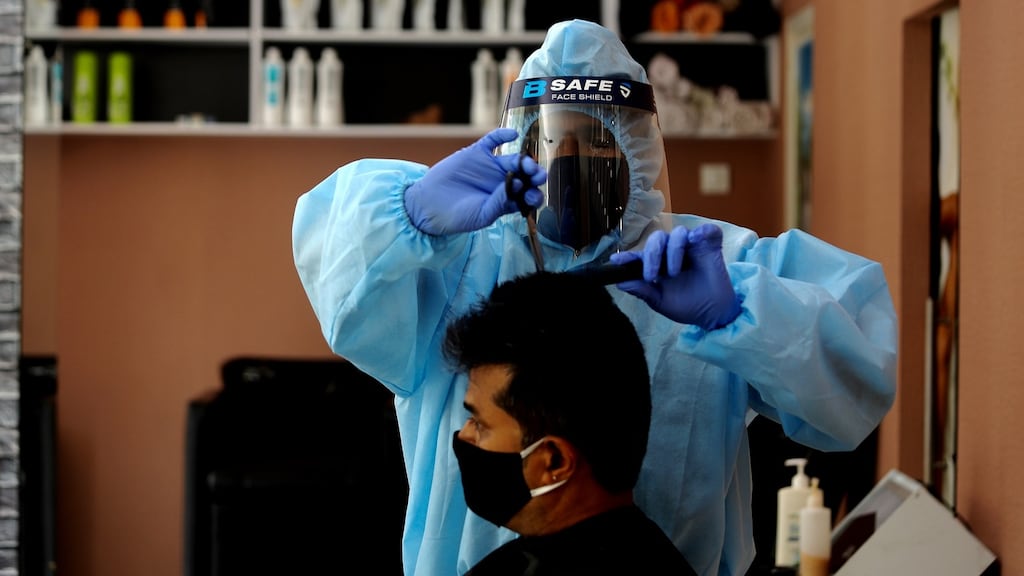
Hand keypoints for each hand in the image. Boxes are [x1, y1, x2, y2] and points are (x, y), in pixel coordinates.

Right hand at [404, 128, 546, 235]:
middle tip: (538, 175)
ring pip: (514, 159)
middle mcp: (504, 182)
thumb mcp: (482, 215)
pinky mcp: (477, 154)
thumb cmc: (458, 216)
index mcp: (508, 200)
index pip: (528, 195)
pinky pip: (493, 140)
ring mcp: (491, 166)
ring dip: (524, 160)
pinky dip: (503, 135)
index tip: (533, 196)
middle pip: (526, 175)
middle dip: (534, 175)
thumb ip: (500, 202)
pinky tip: (512, 134)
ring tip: (526, 163)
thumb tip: (517, 185)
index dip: (534, 194)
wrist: (430, 205)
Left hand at [610, 224, 740, 330]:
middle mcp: (673, 251)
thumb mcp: (660, 301)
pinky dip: (701, 232)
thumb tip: (620, 283)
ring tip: (674, 273)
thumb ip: (642, 290)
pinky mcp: (710, 244)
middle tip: (651, 276)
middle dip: (651, 255)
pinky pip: (706, 230)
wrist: (712, 314)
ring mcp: (692, 245)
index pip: (641, 255)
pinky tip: (695, 241)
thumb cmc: (687, 306)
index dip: (628, 256)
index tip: (616, 261)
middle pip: (657, 238)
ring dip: (673, 251)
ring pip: (677, 233)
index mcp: (659, 264)